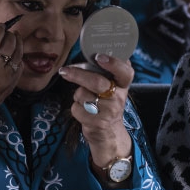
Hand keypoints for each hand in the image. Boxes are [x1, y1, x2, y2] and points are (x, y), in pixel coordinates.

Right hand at [0, 21, 23, 121]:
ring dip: (17, 42)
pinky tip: (13, 53)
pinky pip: (20, 65)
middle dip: (8, 34)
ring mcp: (4, 79)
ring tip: (12, 38)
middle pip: (8, 44)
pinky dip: (18, 56)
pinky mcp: (11, 85)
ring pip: (18, 53)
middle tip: (5, 32)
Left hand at [58, 53, 133, 167]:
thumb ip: (102, 73)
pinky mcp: (98, 123)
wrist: (109, 133)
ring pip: (83, 95)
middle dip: (77, 74)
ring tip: (84, 100)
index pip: (125, 71)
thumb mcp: (111, 88)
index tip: (98, 57)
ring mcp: (109, 111)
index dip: (113, 63)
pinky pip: (77, 109)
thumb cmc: (105, 104)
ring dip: (77, 95)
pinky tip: (83, 111)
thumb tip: (83, 58)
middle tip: (64, 71)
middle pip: (97, 82)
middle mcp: (119, 97)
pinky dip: (75, 108)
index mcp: (123, 84)